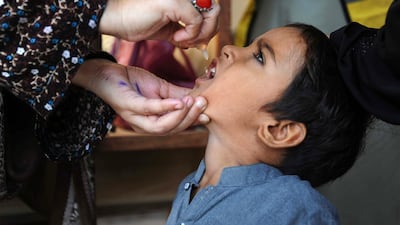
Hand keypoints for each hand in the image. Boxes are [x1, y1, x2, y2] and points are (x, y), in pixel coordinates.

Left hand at [72, 59, 209, 133]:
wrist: (107, 72)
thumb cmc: (133, 82)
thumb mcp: (161, 88)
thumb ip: (179, 95)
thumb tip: (201, 96)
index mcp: (154, 122)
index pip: (177, 127)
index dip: (194, 121)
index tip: (209, 113)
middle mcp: (144, 125)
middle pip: (172, 130)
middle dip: (190, 118)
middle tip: (204, 103)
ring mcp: (135, 118)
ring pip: (162, 126)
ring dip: (181, 115)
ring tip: (194, 102)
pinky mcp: (128, 106)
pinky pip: (149, 109)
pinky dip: (165, 107)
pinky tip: (179, 102)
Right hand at [100, 0, 219, 46]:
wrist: (114, 18)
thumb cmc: (135, 22)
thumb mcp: (167, 29)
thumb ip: (185, 31)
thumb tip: (200, 40)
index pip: (210, 7)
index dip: (208, 26)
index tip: (194, 41)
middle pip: (215, 9)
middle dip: (209, 31)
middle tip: (193, 43)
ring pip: (211, 13)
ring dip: (201, 33)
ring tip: (184, 40)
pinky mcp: (175, 2)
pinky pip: (197, 21)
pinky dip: (191, 34)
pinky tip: (176, 38)